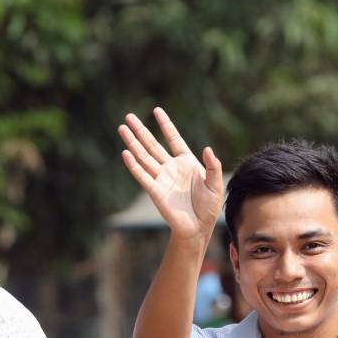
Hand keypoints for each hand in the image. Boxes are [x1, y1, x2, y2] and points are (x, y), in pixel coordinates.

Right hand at [118, 108, 223, 244]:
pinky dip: (133, 165)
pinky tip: (126, 153)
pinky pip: (142, 176)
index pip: (173, 139)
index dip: (165, 125)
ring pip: (143, 156)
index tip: (156, 110)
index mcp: (186, 162)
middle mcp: (170, 167)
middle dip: (141, 130)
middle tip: (128, 116)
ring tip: (122, 128)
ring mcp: (161, 178)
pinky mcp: (155, 191)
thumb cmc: (208, 206)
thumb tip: (208, 149)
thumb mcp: (216, 184)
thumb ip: (213, 166)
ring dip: (132, 143)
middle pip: (152, 145)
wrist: (198, 227)